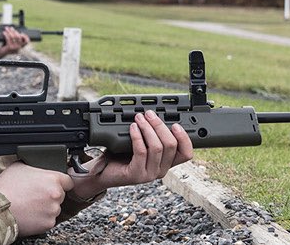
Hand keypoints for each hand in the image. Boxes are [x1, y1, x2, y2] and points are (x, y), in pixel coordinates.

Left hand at [0, 27, 28, 57]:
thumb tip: (14, 30)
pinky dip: (6, 35)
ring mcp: (14, 47)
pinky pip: (8, 39)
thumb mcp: (14, 43)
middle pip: (19, 37)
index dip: (26, 36)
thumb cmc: (8, 46)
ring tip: (6, 29)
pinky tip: (4, 32)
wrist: (3, 53)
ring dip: (9, 31)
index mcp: (21, 46)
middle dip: (14, 31)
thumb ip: (16, 38)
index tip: (22, 33)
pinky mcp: (9, 47)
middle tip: (11, 28)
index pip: (27, 41)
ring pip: (13, 37)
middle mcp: (19, 47)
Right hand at [0, 162, 73, 235]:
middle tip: (35, 195)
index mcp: (52, 179)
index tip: (53, 185)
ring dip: (46, 208)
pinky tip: (29, 214)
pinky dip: (41, 219)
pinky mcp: (48, 224)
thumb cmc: (6, 187)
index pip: (68, 181)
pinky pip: (48, 220)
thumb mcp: (19, 167)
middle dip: (50, 196)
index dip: (60, 182)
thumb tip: (36, 166)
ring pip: (54, 208)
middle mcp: (56, 194)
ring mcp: (53, 210)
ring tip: (30, 205)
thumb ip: (34, 167)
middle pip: (60, 195)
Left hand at [69, 110, 193, 199]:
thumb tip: (156, 115)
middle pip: (171, 146)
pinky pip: (141, 151)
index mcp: (166, 163)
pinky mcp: (137, 174)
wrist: (103, 173)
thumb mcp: (142, 145)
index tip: (175, 123)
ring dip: (148, 128)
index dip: (184, 138)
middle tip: (149, 114)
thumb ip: (152, 136)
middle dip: (160, 125)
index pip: (186, 154)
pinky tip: (132, 128)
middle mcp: (160, 170)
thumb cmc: (121, 156)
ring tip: (139, 118)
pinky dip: (138, 136)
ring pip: (157, 147)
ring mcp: (149, 174)